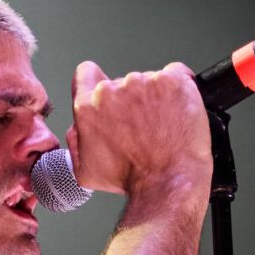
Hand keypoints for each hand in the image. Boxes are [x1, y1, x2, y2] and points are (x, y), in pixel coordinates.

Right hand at [67, 59, 211, 202]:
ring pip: (149, 81)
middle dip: (131, 100)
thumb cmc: (131, 178)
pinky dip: (178, 90)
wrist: (167, 180)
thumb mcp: (86, 171)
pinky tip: (178, 110)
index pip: (86, 74)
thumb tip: (77, 128)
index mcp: (89, 107)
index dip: (97, 82)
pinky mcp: (172, 81)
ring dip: (155, 98)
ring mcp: (144, 82)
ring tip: (163, 125)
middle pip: (122, 82)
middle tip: (143, 126)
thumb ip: (76, 142)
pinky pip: (177, 74)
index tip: (109, 93)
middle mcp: (113, 90)